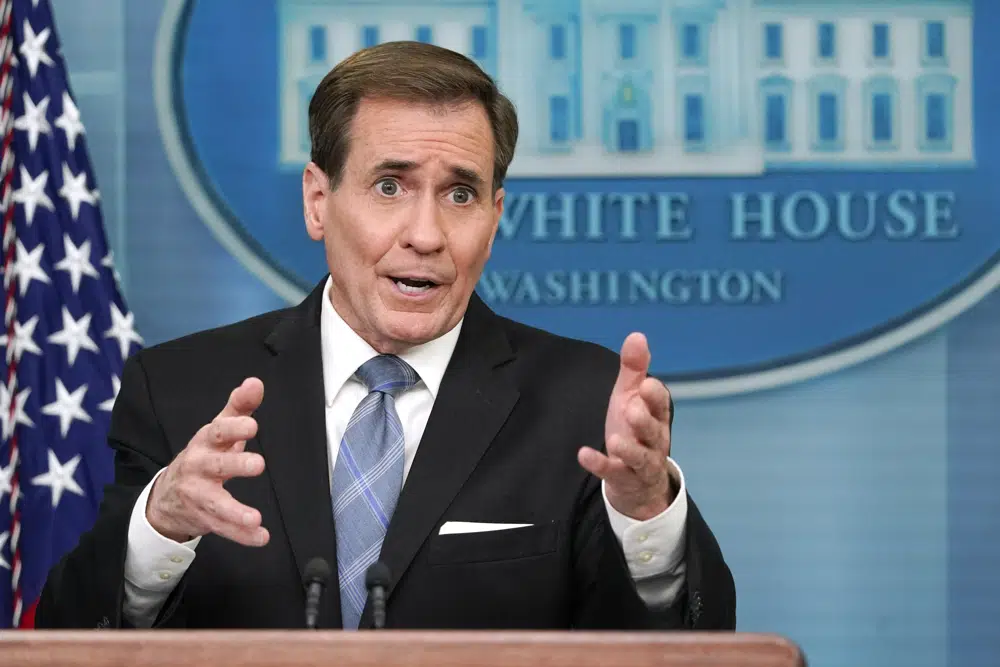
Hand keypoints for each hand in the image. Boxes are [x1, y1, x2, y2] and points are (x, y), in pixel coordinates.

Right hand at [145, 378, 268, 546]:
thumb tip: (255, 382)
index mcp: (205, 443)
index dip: (234, 428)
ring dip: (236, 512)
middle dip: (235, 465)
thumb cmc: (204, 455)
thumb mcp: (218, 431)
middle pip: (217, 466)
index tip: (252, 424)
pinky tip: (261, 537)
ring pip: (217, 504)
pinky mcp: (205, 519)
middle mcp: (199, 468)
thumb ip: (239, 407)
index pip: (217, 432)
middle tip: (259, 464)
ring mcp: (199, 496)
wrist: (167, 497)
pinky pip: (224, 529)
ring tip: (254, 518)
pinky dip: (242, 535)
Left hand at [578, 333, 674, 520]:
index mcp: (656, 416)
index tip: (645, 384)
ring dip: (629, 449)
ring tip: (616, 440)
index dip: (654, 396)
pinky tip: (584, 454)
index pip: (660, 405)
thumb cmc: (634, 429)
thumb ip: (634, 369)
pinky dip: (599, 465)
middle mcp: (653, 440)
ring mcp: (641, 463)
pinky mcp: (624, 478)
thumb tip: (637, 335)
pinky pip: (614, 473)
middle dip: (644, 420)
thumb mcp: (631, 396)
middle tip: (633, 409)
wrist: (639, 481)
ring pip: (640, 457)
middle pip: (653, 431)